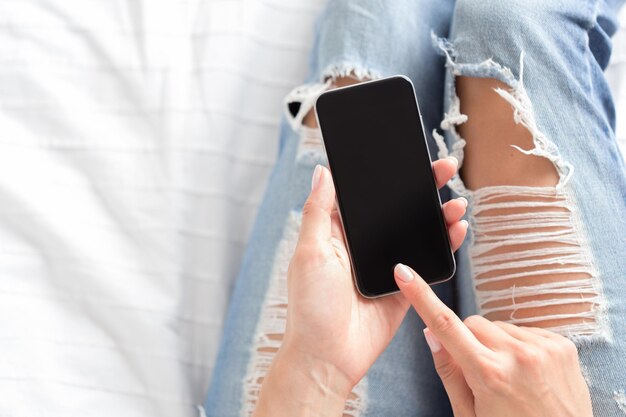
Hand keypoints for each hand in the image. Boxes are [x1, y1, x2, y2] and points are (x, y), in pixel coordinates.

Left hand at [252, 157, 468, 416]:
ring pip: (417, 232)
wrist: (328, 357)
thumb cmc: (311, 306)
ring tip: (456, 202)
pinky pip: (428, 262)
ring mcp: (385, 266)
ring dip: (438, 215)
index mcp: (339, 234)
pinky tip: (456, 230)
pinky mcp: (404, 286)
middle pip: (397, 210)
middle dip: (422, 189)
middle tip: (444, 168)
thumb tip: (322, 171)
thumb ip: (318, 211)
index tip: (407, 157)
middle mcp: (363, 246)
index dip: (387, 177)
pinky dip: (444, 245)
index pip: (367, 197)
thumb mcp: (309, 252)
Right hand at [394, 264, 592, 416]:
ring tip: (510, 377)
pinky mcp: (562, 345)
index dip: (421, 296)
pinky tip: (528, 373)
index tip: (405, 273)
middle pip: (473, 323)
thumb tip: (430, 333)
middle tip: (479, 372)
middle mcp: (517, 355)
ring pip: (499, 326)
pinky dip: (520, 346)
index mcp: (488, 374)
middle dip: (469, 341)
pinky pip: (525, 331)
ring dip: (497, 344)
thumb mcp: (469, 415)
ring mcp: (543, 348)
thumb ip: (448, 371)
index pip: (445, 325)